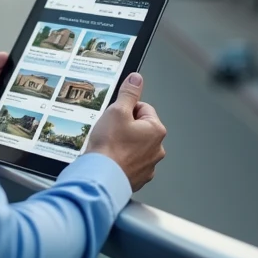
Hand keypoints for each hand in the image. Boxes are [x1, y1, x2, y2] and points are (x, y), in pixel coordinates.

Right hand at [85, 73, 166, 191]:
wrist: (100, 178)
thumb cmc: (109, 147)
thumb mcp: (117, 111)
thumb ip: (129, 93)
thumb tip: (136, 79)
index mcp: (156, 130)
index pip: (142, 108)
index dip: (125, 110)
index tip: (115, 117)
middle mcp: (157, 149)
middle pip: (139, 128)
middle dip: (124, 128)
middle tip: (109, 132)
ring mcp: (148, 166)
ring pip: (134, 147)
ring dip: (122, 145)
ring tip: (108, 148)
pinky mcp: (137, 179)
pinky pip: (129, 163)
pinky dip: (120, 161)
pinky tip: (110, 161)